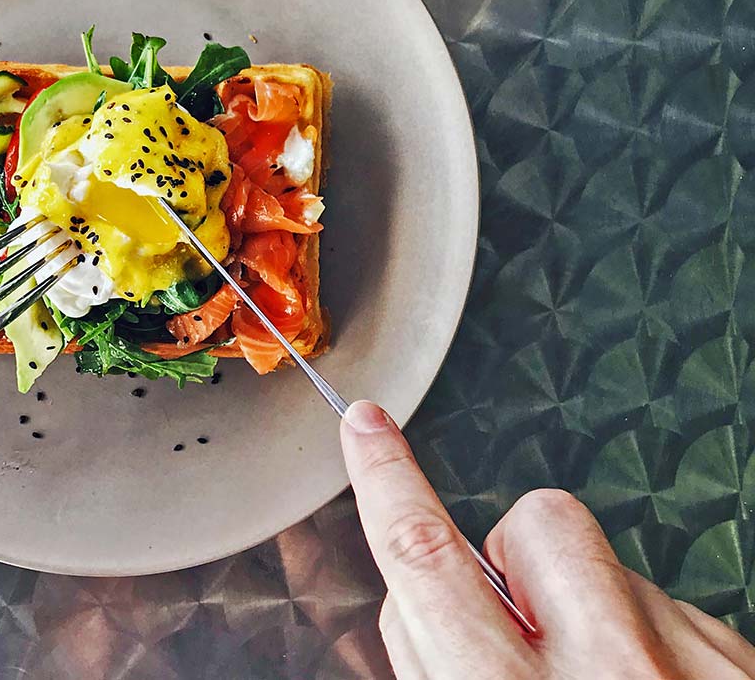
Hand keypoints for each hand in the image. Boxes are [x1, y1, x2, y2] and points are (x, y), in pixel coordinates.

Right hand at [340, 400, 754, 679]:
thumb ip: (442, 670)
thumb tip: (427, 606)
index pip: (426, 560)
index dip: (384, 481)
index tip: (367, 429)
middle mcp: (616, 676)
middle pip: (538, 525)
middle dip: (512, 556)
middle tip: (521, 631)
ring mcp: (699, 667)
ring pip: (614, 568)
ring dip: (588, 608)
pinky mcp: (749, 666)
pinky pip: (676, 612)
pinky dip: (648, 644)